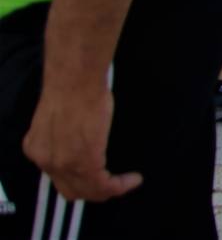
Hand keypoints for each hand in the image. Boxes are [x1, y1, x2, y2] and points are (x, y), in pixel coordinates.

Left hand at [24, 84, 141, 202]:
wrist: (75, 80)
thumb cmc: (73, 88)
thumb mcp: (60, 118)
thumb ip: (66, 135)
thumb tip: (83, 137)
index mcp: (38, 149)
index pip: (58, 175)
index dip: (80, 178)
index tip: (101, 172)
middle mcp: (46, 161)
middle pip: (71, 190)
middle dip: (94, 190)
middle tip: (114, 183)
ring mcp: (64, 165)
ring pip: (87, 191)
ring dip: (109, 190)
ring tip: (128, 182)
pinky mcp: (85, 163)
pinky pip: (102, 185)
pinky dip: (119, 185)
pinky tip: (132, 179)